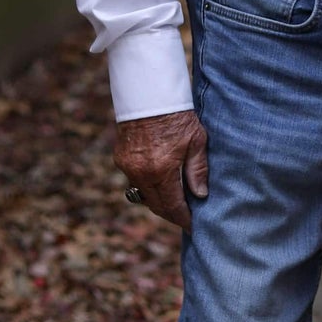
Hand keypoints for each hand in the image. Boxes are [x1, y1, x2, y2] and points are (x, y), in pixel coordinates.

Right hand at [115, 109, 208, 231]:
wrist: (149, 94)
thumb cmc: (177, 116)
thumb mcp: (196, 141)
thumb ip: (198, 170)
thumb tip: (200, 195)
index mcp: (161, 170)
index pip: (172, 206)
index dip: (183, 219)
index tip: (194, 227)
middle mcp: (140, 173)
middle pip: (156, 205)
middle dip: (172, 214)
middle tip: (186, 218)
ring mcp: (127, 167)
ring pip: (144, 195)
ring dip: (160, 201)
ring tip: (177, 203)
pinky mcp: (121, 159)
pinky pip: (135, 182)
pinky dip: (149, 187)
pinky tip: (162, 185)